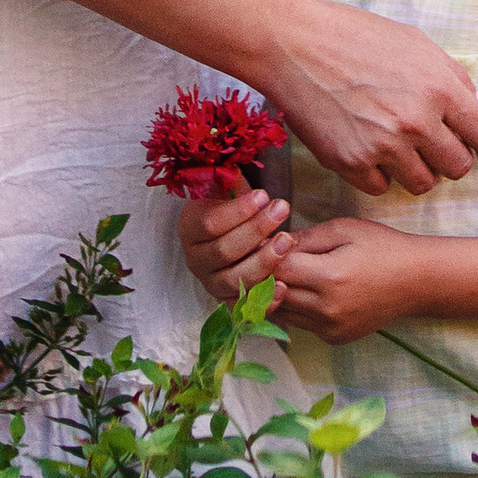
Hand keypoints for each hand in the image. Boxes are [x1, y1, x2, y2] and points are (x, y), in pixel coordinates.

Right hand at [177, 177, 291, 300]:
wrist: (231, 232)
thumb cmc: (233, 206)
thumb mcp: (226, 187)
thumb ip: (229, 179)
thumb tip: (240, 169)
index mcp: (189, 228)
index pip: (210, 223)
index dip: (238, 211)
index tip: (264, 195)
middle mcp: (195, 259)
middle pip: (224, 251)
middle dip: (256, 231)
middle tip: (283, 210)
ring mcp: (210, 283)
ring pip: (234, 280)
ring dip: (264, 262)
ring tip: (288, 241)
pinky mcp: (227, 301)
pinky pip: (243, 308)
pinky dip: (263, 301)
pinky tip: (283, 287)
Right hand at [259, 0, 477, 198]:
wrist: (294, 43)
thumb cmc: (355, 36)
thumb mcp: (416, 44)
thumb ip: (455, 80)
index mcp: (439, 88)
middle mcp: (416, 122)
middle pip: (458, 168)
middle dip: (449, 156)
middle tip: (431, 141)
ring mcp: (383, 146)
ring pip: (423, 183)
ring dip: (416, 168)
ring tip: (397, 144)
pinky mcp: (350, 163)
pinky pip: (381, 187)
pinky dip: (378, 172)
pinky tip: (368, 147)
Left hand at [272, 213, 420, 345]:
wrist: (418, 281)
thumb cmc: (382, 246)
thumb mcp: (344, 229)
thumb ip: (305, 237)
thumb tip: (272, 243)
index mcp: (328, 277)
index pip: (276, 269)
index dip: (264, 255)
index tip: (260, 242)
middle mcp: (326, 309)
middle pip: (274, 294)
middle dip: (265, 274)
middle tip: (263, 257)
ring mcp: (330, 328)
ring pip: (283, 312)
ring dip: (275, 293)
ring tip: (282, 272)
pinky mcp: (334, 338)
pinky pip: (300, 323)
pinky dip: (294, 307)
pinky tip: (303, 289)